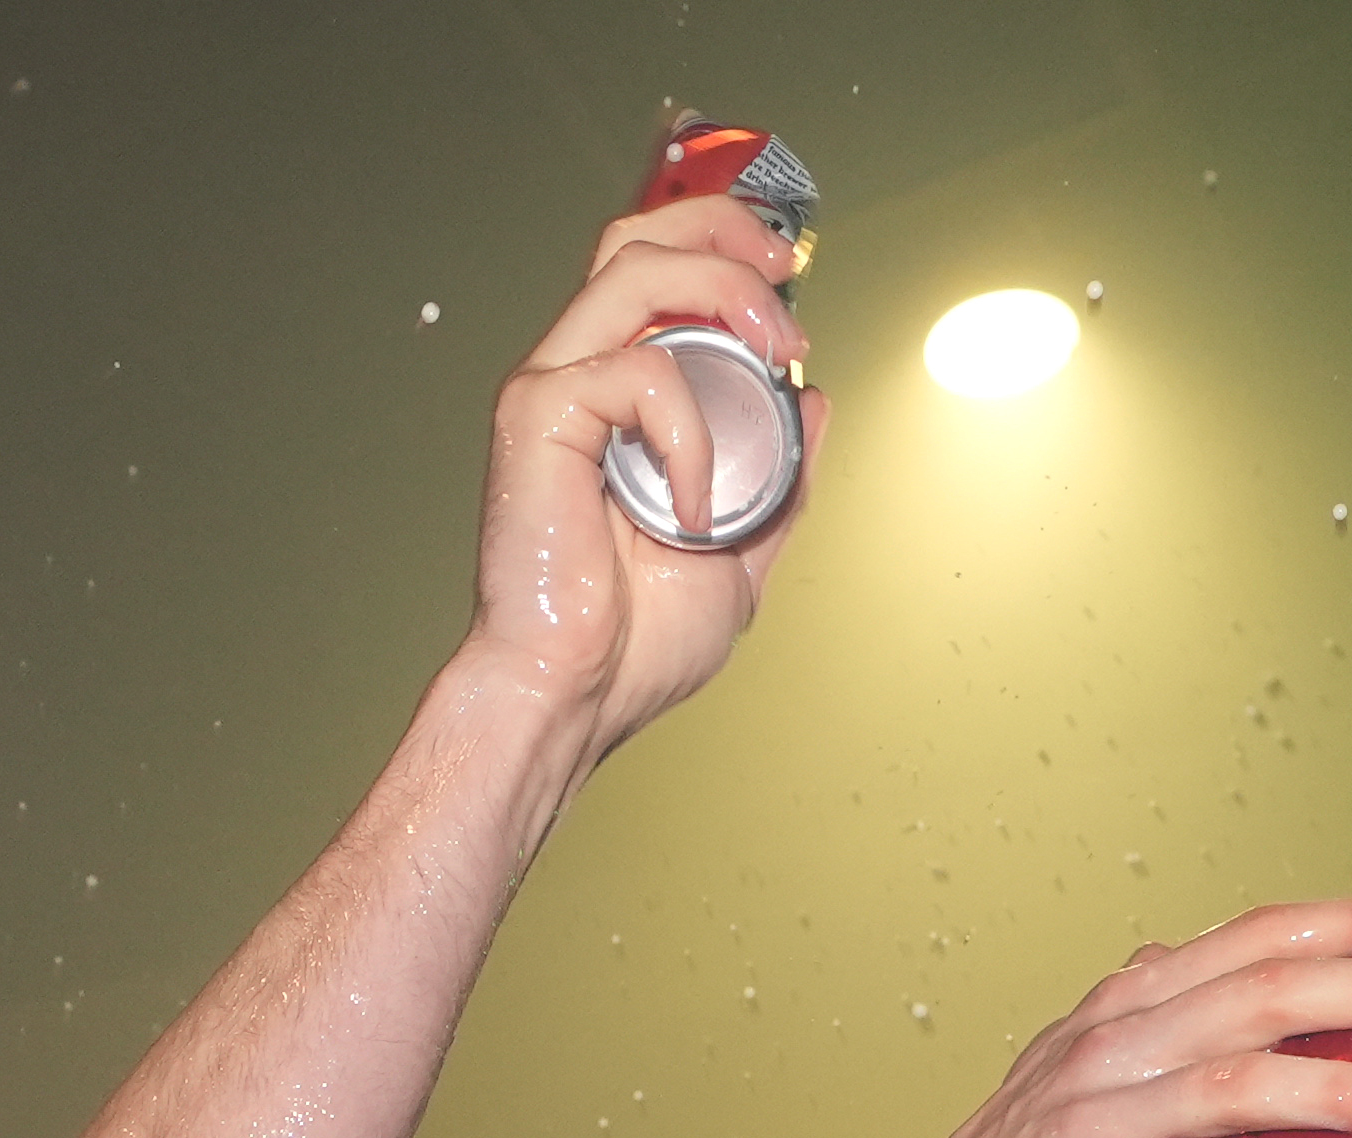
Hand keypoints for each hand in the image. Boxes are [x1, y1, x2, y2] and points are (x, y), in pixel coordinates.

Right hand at [469, 192, 825, 762]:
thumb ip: (780, 476)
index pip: (661, 275)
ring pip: (634, 268)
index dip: (727, 248)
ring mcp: (555, 388)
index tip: (791, 283)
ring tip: (774, 350)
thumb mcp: (744, 546)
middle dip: (723, 228)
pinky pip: (637, 371)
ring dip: (723, 290)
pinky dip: (688, 429)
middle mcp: (582, 378)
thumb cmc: (632, 642)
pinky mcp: (539, 413)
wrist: (578, 694)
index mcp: (621, 401)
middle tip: (786, 271)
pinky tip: (692, 501)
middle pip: (638, 237)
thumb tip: (813, 401)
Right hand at [857, 898, 1351, 1137]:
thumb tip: (1244, 955)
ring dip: (1328, 1091)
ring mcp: (1094, 1124)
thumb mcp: (1095, 1065)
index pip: (1250, 941)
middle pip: (1257, 997)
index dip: (1344, 920)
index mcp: (1128, 1005)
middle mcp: (1113, 1048)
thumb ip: (1168, 1012)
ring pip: (1229, 1089)